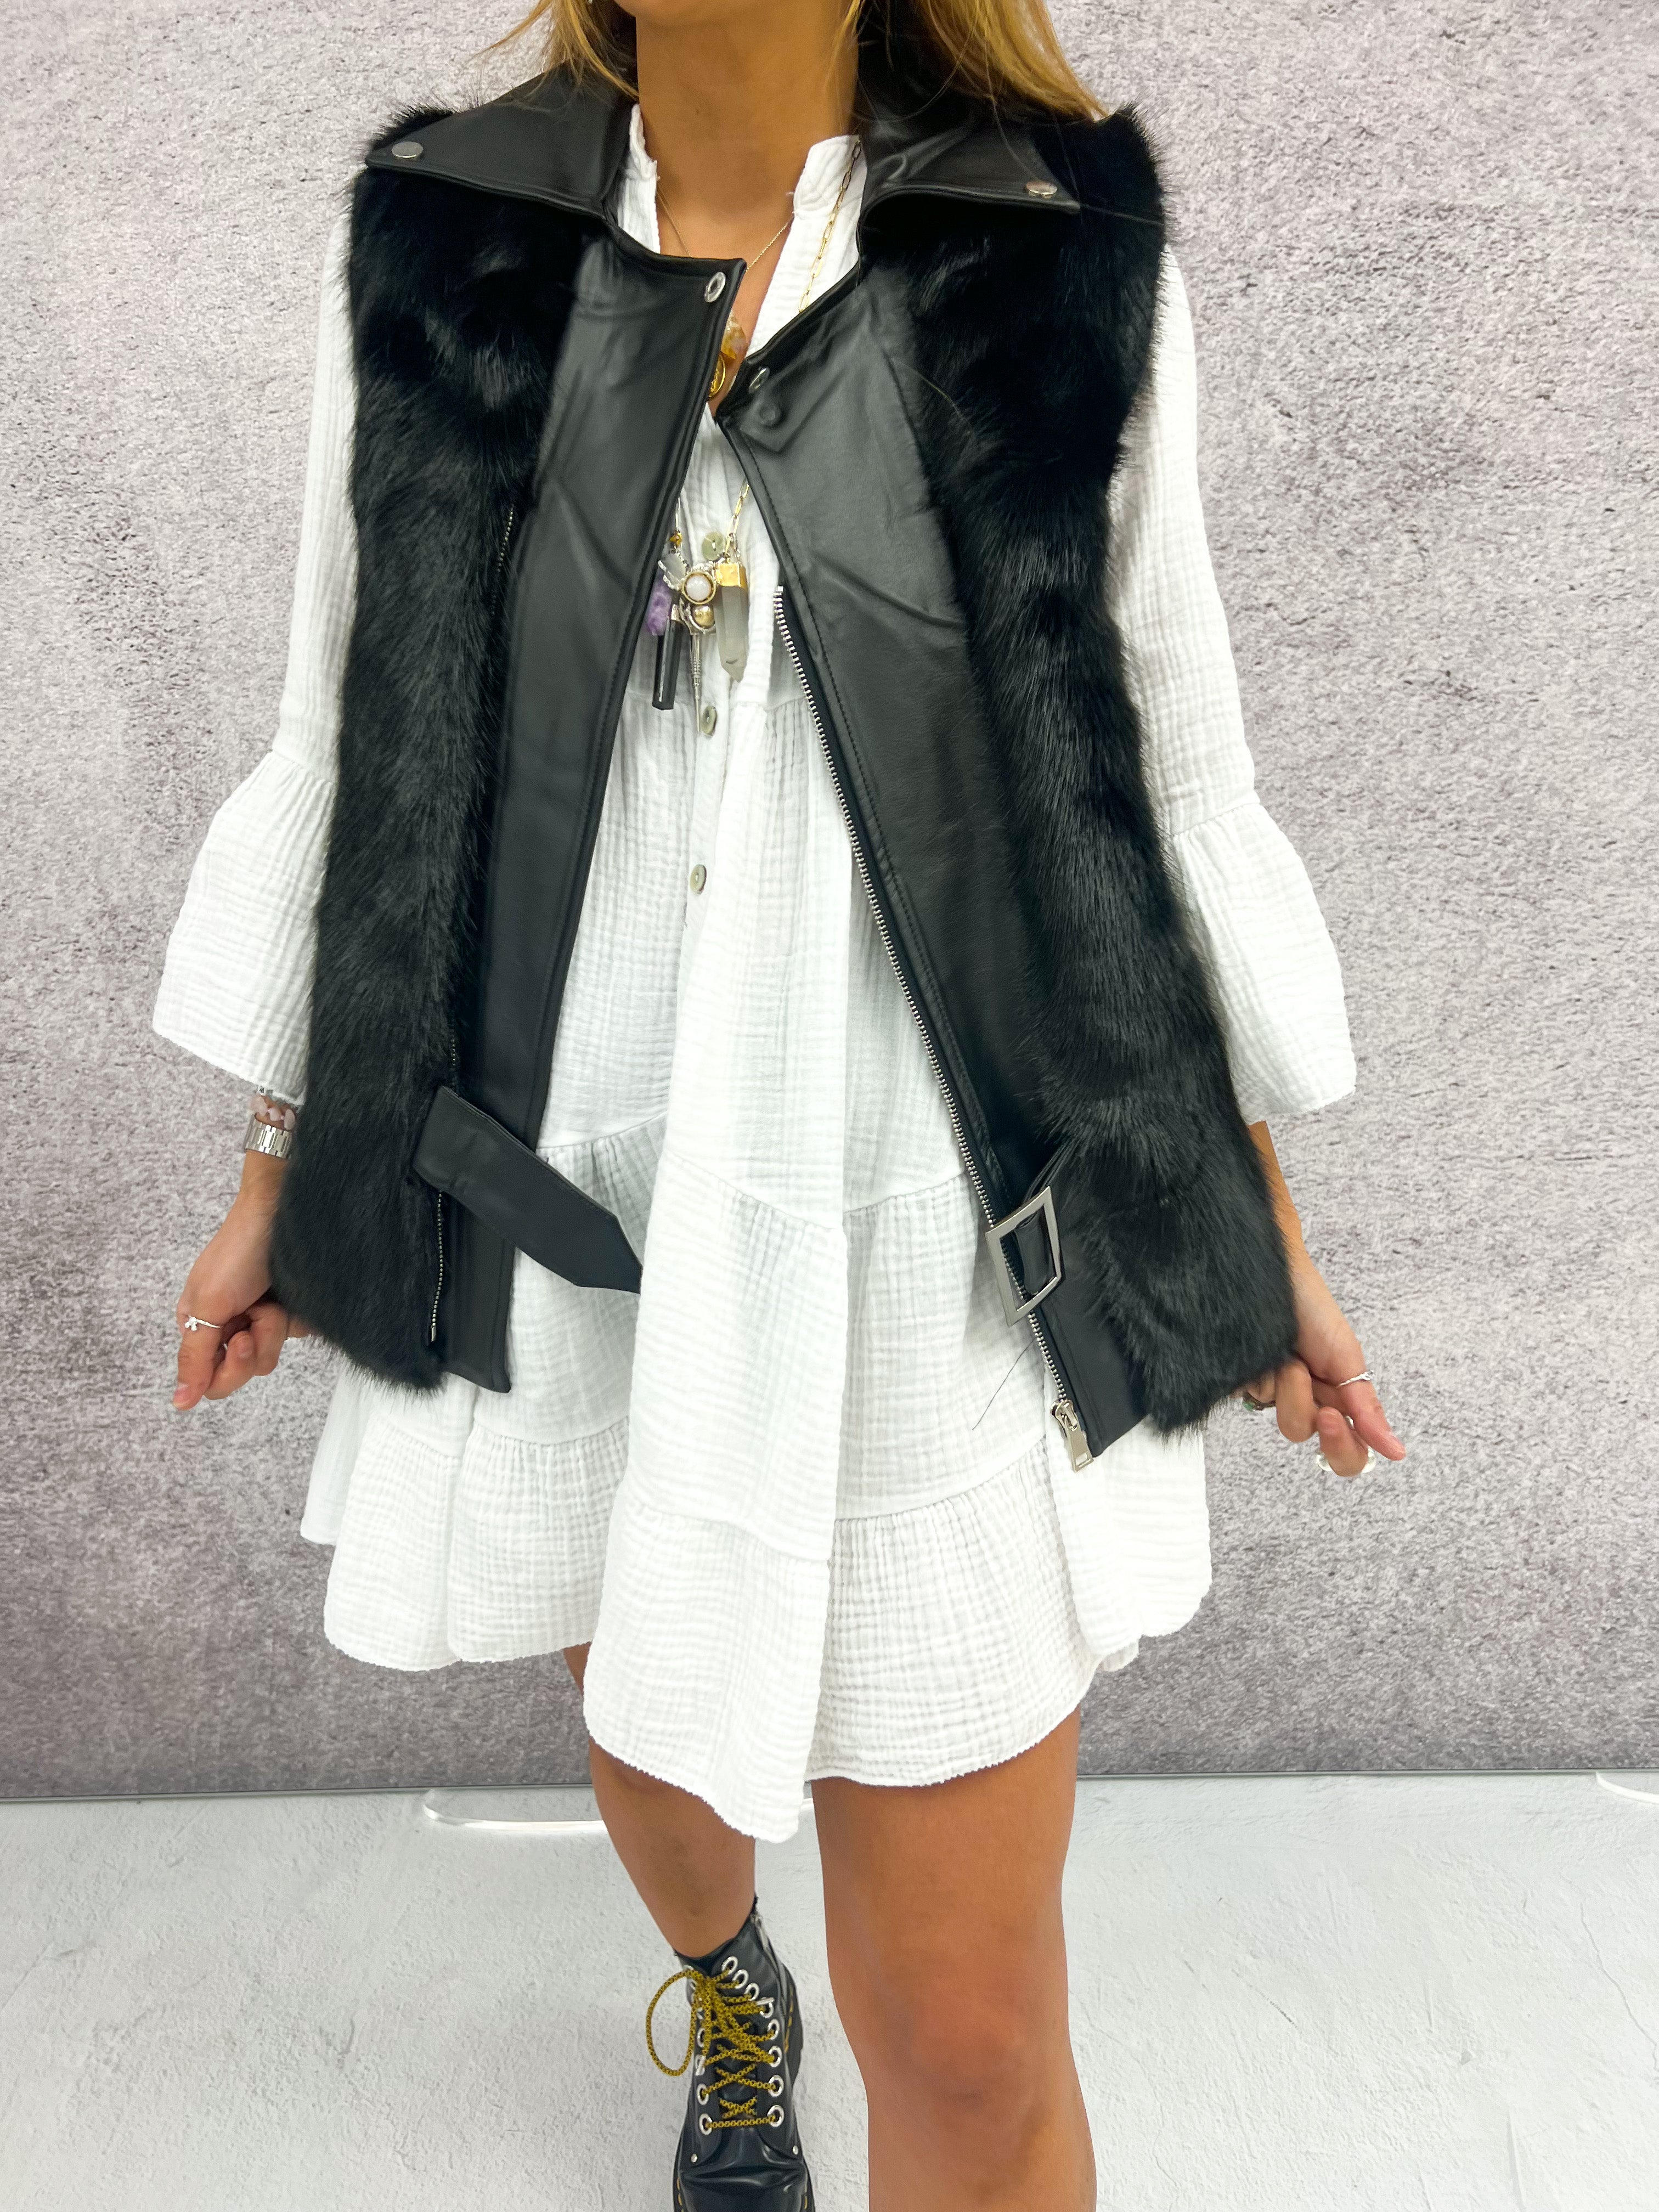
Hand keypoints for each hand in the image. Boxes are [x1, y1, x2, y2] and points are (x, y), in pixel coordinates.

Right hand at [172, 1152, 308, 1410]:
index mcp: (200, 1328)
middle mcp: (229, 1327)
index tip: (240, 1338)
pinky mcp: (289, 1310)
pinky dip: (296, 1316)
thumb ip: (194, 1358)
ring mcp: (261, 1319)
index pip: (212, 1381)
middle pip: (244, 1372)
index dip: (229, 1370)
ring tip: (273, 1297)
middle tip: (259, 1313)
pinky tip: (291, 1293)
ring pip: (272, 1356)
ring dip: (275, 1327)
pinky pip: (297, 1335)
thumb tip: (179, 1403)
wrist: (282, 1212)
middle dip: (255, 1345)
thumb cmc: (240, 1251)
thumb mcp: (208, 1305)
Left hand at [1239, 1243, 1404, 1478]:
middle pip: (1308, 1440)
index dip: (1342, 1449)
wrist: (1273, 1273)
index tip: (1331, 1417)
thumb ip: (1366, 1408)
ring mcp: (1271, 1394)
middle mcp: (1304, 1402)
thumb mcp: (1347, 1357)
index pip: (1346, 1454)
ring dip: (1288, 1388)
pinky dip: (1260, 1378)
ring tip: (1287, 1356)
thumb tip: (1396, 1452)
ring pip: (1282, 1422)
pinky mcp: (1240, 1383)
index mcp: (1335, 1401)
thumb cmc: (1312, 1309)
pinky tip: (1264, 1355)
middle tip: (1309, 1386)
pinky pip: (1248, 1399)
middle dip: (1309, 1414)